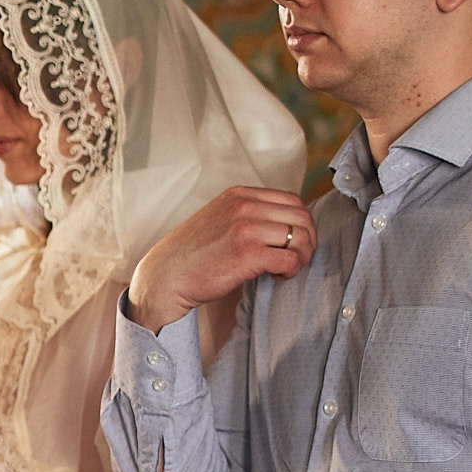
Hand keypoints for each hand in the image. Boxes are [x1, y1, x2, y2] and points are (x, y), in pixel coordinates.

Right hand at [126, 186, 315, 330]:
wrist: (164, 277)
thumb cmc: (191, 256)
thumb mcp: (218, 219)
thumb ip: (247, 214)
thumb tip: (283, 225)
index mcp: (239, 195)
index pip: (292, 200)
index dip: (301, 224)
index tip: (293, 243)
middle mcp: (244, 206)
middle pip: (301, 217)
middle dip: (307, 240)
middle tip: (296, 258)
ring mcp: (246, 228)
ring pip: (300, 237)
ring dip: (301, 257)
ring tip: (285, 269)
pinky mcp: (248, 254)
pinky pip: (290, 259)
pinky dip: (292, 270)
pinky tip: (277, 277)